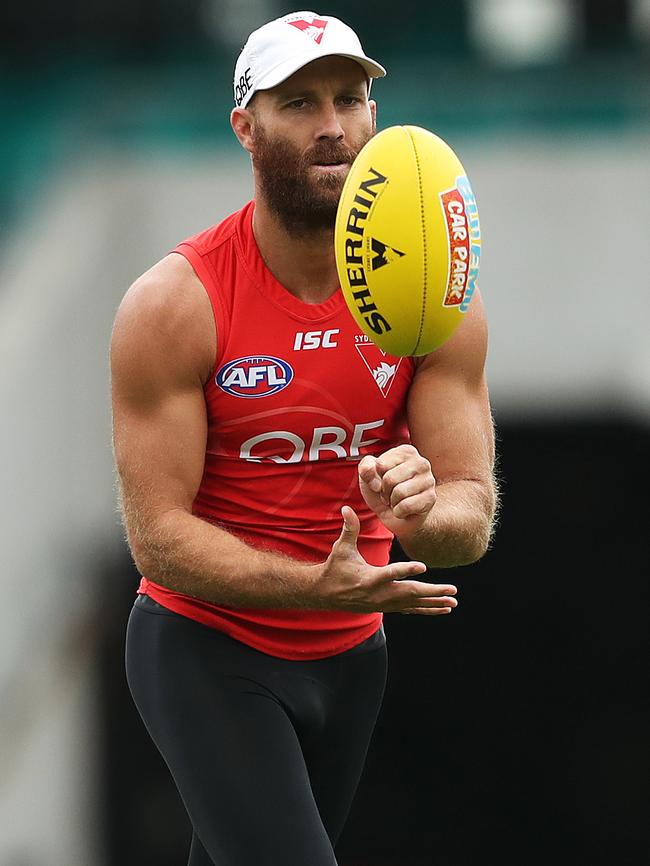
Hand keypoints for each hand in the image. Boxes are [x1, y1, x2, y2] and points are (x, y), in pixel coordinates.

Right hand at [314, 506, 456, 615]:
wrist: (326, 594)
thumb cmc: (335, 568)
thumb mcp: (340, 548)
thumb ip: (349, 529)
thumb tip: (346, 508)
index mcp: (369, 578)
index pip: (390, 573)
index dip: (406, 570)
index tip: (423, 566)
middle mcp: (379, 594)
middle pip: (409, 593)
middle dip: (432, 592)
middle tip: (452, 590)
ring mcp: (384, 604)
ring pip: (413, 604)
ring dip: (434, 603)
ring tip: (453, 602)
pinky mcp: (387, 608)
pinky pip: (411, 610)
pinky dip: (427, 609)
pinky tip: (443, 609)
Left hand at [358, 444, 435, 536]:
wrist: (396, 515)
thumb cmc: (384, 491)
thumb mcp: (368, 476)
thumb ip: (365, 468)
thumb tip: (376, 481)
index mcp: (406, 451)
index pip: (381, 465)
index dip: (376, 478)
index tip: (382, 481)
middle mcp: (421, 462)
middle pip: (390, 478)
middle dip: (384, 491)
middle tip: (389, 494)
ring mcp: (429, 480)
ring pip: (399, 492)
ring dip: (392, 502)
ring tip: (397, 500)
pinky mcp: (431, 498)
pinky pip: (407, 506)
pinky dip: (399, 511)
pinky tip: (403, 509)